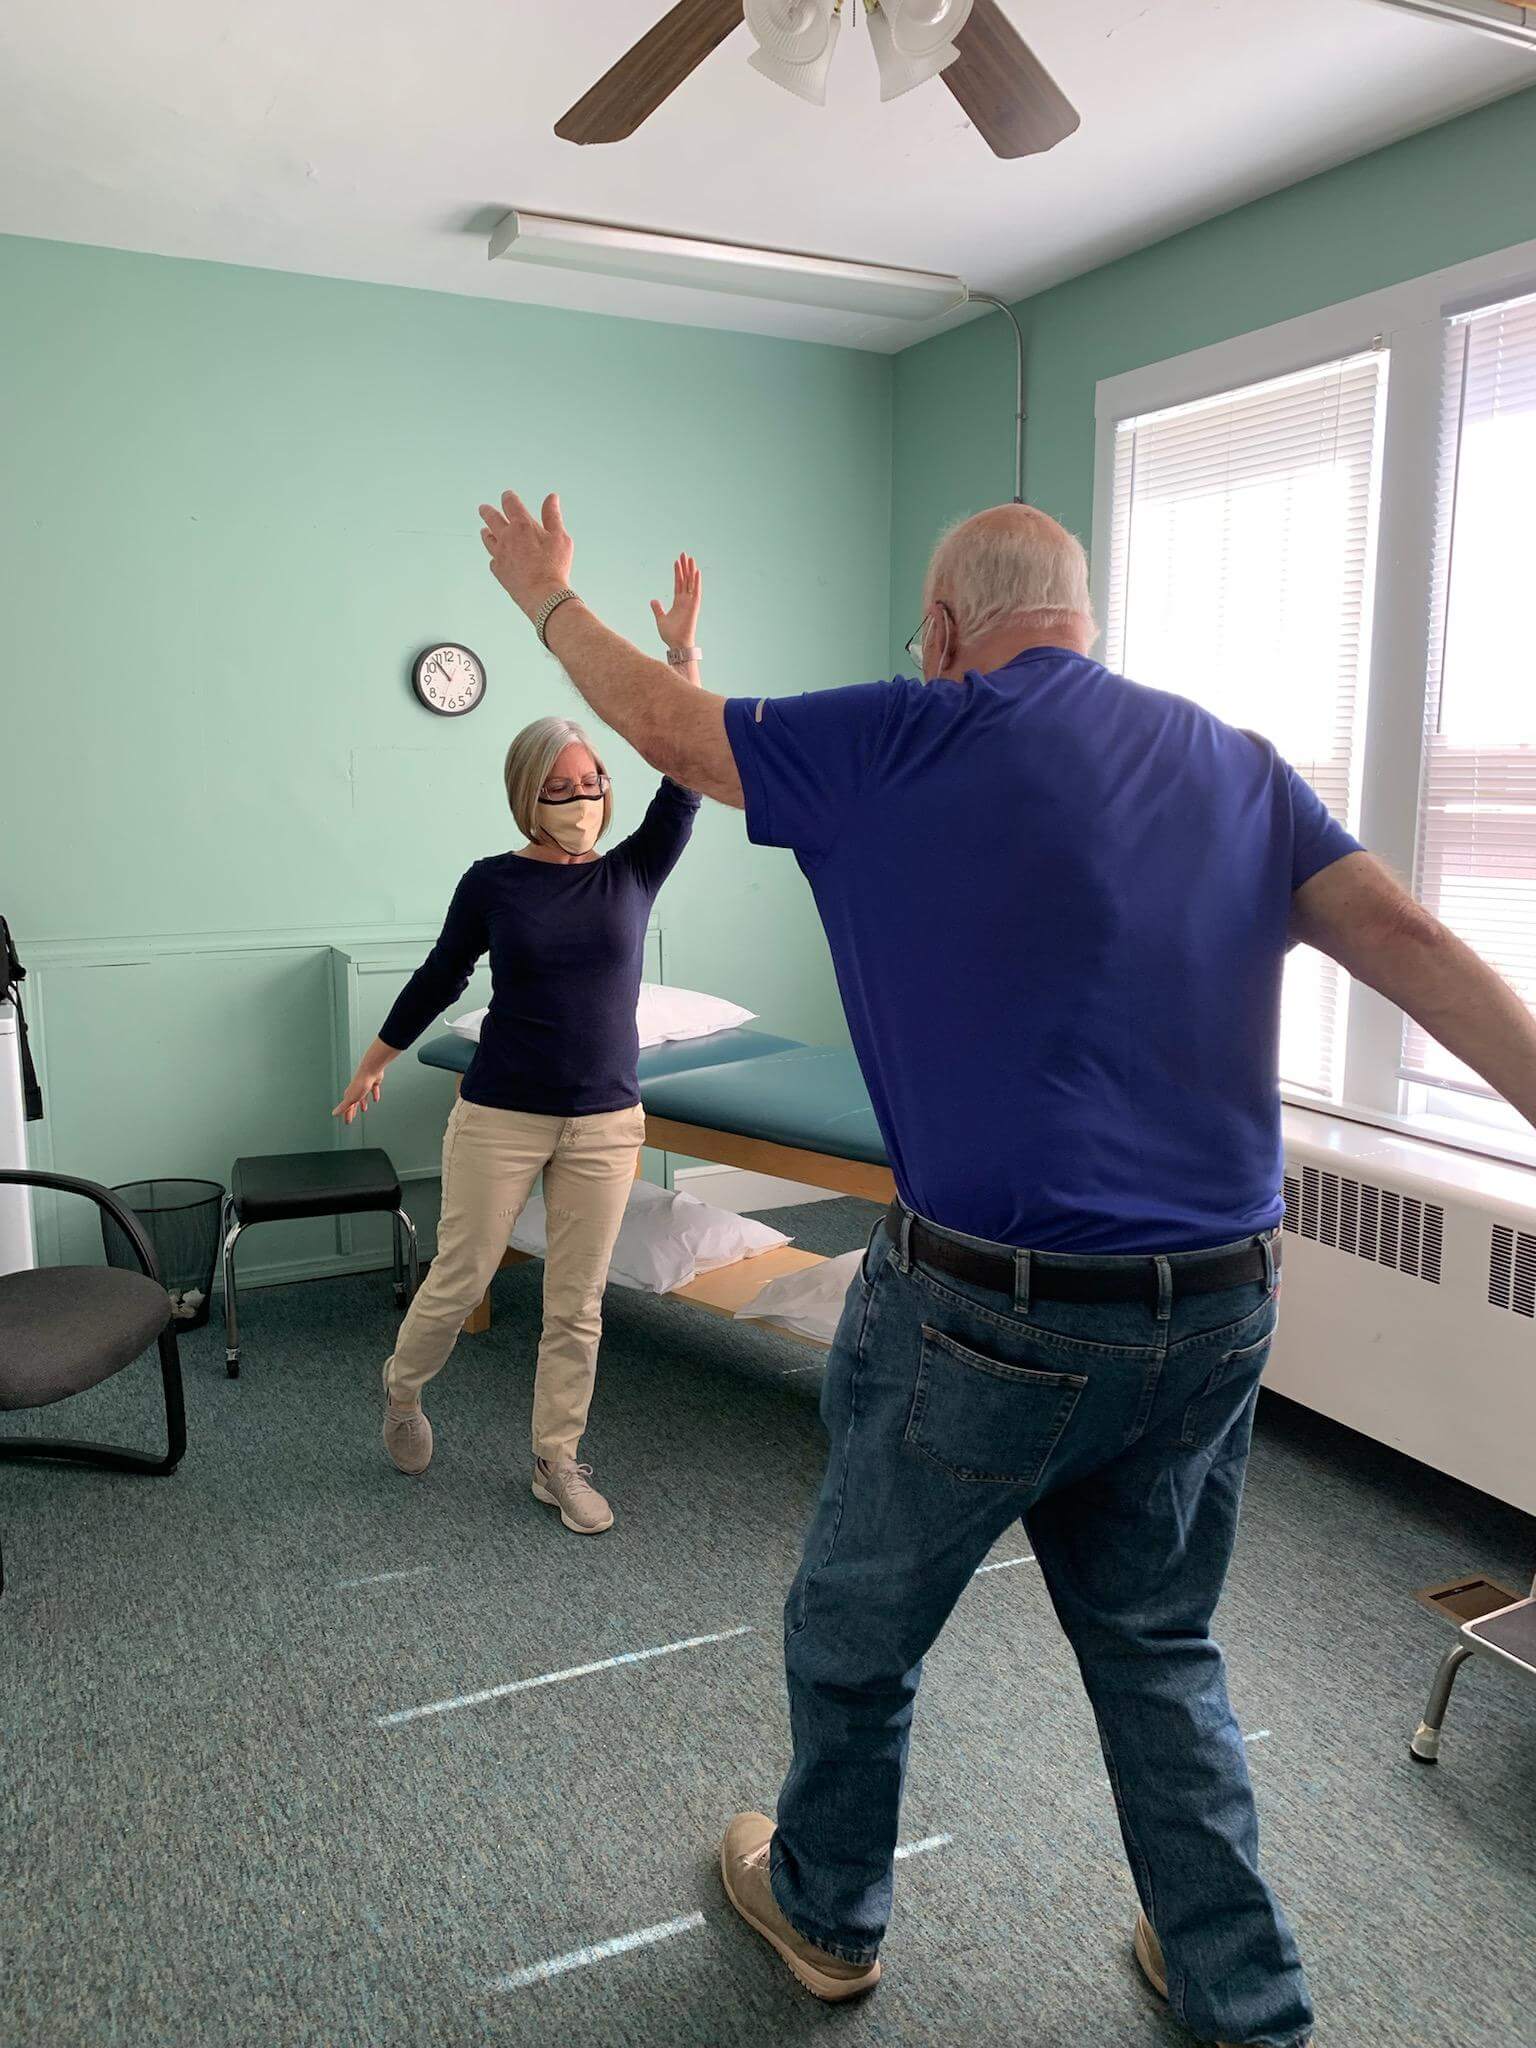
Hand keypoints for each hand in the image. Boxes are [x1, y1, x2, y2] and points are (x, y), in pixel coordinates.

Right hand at [333, 1064, 384, 1124]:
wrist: (370, 1070)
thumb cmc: (360, 1084)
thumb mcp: (351, 1099)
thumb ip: (343, 1107)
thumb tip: (333, 1114)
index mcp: (350, 1095)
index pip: (347, 1108)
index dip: (347, 1115)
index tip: (348, 1122)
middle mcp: (356, 1090)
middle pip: (354, 1103)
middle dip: (353, 1110)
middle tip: (352, 1117)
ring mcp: (364, 1086)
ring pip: (363, 1097)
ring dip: (363, 1103)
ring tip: (364, 1110)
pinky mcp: (373, 1083)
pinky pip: (373, 1091)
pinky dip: (374, 1095)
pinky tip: (376, 1100)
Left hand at [478, 491, 574, 619]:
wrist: (543, 595)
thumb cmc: (554, 566)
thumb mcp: (560, 537)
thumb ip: (553, 516)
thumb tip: (552, 497)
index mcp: (522, 525)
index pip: (510, 503)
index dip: (508, 497)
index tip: (507, 495)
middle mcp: (506, 536)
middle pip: (492, 518)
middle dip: (488, 511)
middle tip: (483, 508)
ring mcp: (499, 554)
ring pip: (488, 539)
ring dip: (486, 532)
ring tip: (484, 530)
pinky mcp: (498, 570)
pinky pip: (492, 560)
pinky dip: (494, 556)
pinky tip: (496, 557)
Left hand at [650, 553, 701, 651]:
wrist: (676, 644)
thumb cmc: (670, 635)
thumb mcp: (661, 619)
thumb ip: (658, 609)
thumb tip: (653, 600)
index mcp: (678, 602)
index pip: (678, 583)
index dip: (677, 572)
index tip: (677, 561)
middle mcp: (685, 601)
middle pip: (685, 580)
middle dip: (684, 567)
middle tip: (684, 554)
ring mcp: (690, 603)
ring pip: (691, 583)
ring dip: (691, 570)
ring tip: (690, 558)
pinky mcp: (694, 607)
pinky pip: (696, 592)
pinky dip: (696, 582)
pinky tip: (696, 571)